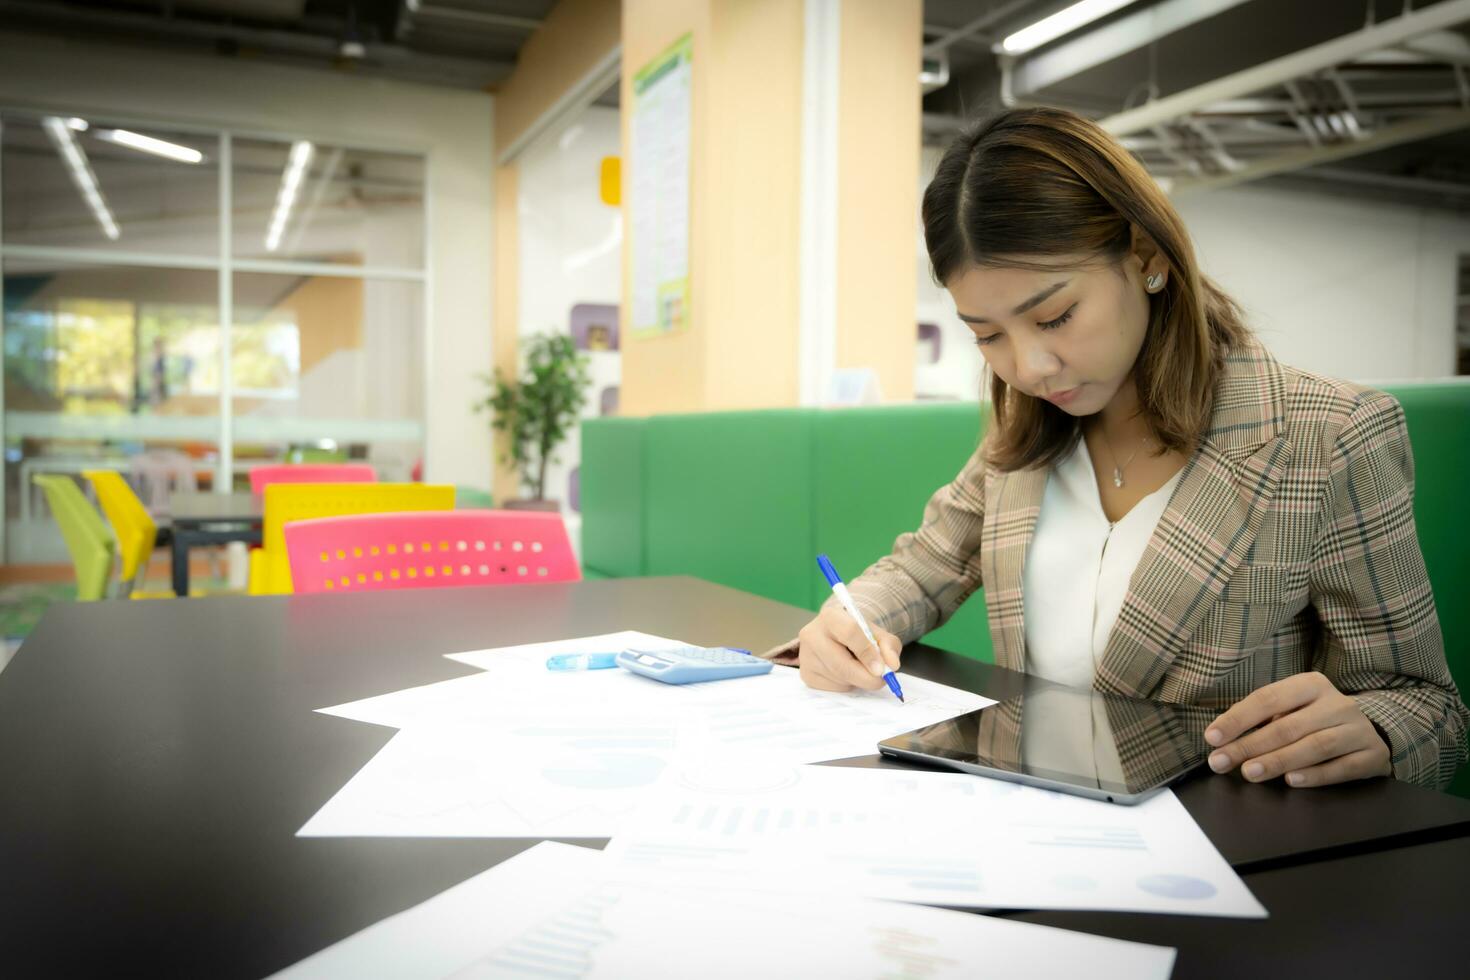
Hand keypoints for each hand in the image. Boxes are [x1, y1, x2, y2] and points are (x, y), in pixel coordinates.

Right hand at [796, 603, 901, 692]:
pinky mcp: (806, 674)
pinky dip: (846, 686)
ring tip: (860, 669)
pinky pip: (832, 688)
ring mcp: (805, 656)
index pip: (850, 633)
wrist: (837, 638)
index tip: (882, 669)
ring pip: (839, 678)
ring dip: (857, 681)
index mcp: (831, 616)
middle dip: (865, 677)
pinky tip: (846, 674)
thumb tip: (892, 666)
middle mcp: (812, 634)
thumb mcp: (878, 634)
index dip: (868, 653)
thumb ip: (889, 646)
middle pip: (841, 663)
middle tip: (880, 680)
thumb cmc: (859, 635)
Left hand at [1204, 671, 1391, 787]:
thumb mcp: (1292, 709)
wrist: (1370, 732)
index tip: (1212, 737)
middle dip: (1250, 746)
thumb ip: (1262, 719)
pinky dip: (1316, 775)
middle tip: (1222, 762)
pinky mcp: (1372, 755)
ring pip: (1316, 746)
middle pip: (1288, 726)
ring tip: (1250, 773)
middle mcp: (1337, 703)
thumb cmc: (1316, 720)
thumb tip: (1221, 738)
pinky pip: (1342, 768)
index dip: (1237, 719)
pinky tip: (1292, 781)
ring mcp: (1358, 729)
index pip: (1267, 698)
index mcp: (1311, 685)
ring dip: (1279, 761)